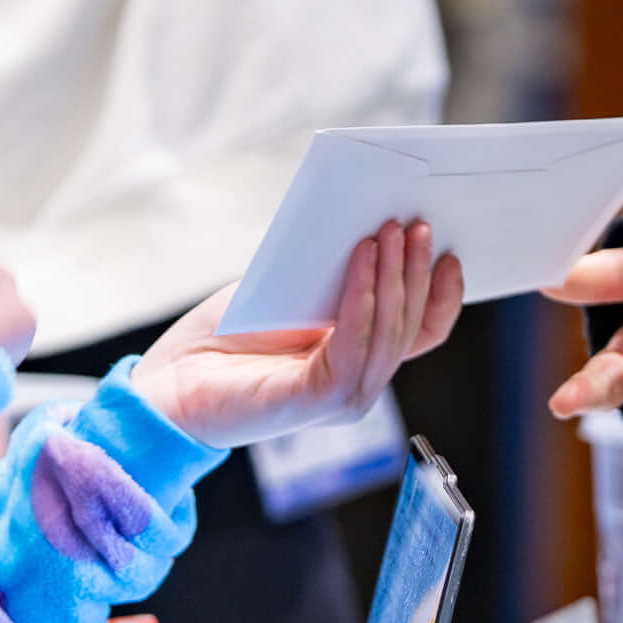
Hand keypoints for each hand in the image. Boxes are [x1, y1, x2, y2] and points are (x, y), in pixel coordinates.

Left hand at [133, 221, 461, 449]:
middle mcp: (359, 385)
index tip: (451, 251)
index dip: (443, 295)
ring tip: (390, 231)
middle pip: (411, 328)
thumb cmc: (228, 336)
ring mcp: (342, 398)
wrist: (172, 381)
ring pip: (389, 335)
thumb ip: (335, 277)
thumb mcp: (294, 294)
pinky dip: (362, 297)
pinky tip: (361, 259)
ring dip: (394, 278)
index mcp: (360, 360)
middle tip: (418, 223)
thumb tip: (376, 227)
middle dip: (417, 271)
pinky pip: (353, 343)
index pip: (421, 333)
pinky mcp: (315, 399)